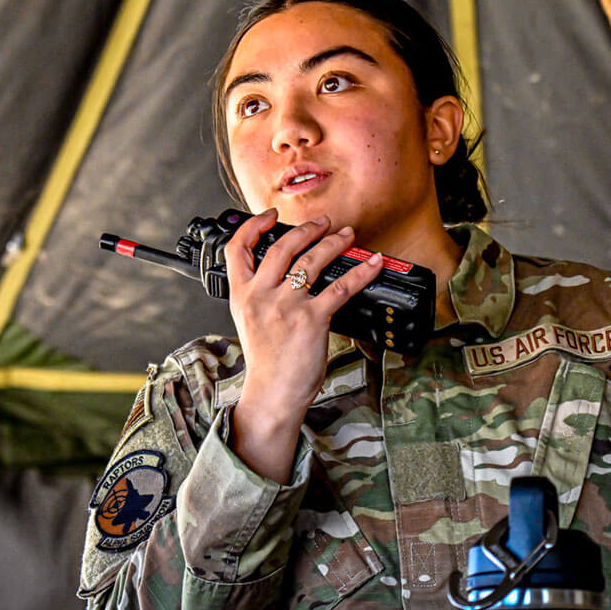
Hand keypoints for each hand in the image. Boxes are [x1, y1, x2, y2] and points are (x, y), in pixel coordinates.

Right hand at [224, 210, 383, 482]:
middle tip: (323, 223)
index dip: (254, 226)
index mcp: (241, 295)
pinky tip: (373, 264)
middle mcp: (261, 296)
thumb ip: (261, 296)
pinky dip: (361, 272)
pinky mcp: (311, 319)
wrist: (272, 393)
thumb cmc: (266, 362)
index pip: (237, 249)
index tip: (269, 216)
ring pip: (311, 260)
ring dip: (333, 242)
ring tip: (346, 236)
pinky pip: (340, 287)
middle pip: (282, 247)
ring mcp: (286, 306)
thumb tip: (284, 274)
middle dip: (306, 229)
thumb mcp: (251, 322)